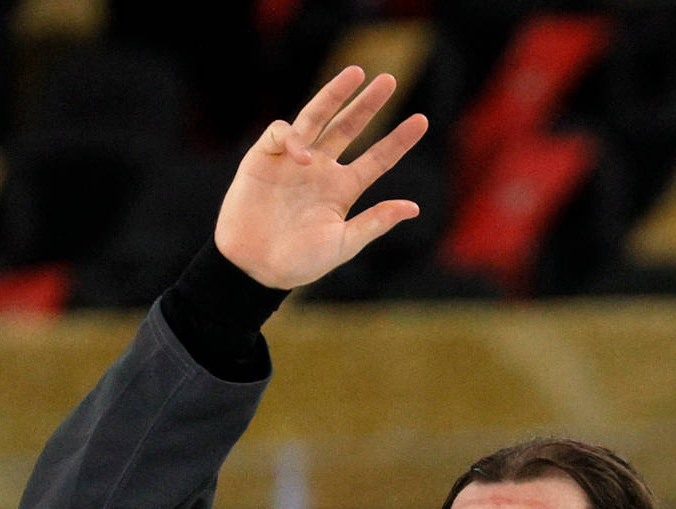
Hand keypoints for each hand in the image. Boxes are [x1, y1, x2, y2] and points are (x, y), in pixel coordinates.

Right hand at [213, 66, 428, 289]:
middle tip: (389, 80)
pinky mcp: (263, 158)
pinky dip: (292, 137)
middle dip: (368, 104)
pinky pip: (281, 134)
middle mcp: (319, 169)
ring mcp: (292, 161)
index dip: (399, 140)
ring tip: (356, 73)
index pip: (377, 158)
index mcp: (341, 189)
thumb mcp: (343, 245)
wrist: (253, 269)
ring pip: (317, 117)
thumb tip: (414, 208)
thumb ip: (374, 223)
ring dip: (334, 95)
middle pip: (349, 127)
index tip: (422, 121)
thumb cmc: (297, 262)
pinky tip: (302, 156)